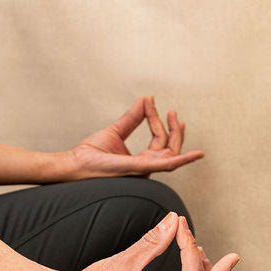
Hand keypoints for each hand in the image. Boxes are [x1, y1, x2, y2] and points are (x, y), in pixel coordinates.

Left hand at [68, 96, 204, 178]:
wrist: (75, 164)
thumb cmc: (91, 154)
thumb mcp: (115, 130)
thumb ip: (132, 117)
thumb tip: (146, 99)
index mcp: (142, 161)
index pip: (158, 140)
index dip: (157, 120)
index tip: (149, 102)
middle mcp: (146, 168)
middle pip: (170, 149)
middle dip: (175, 130)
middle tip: (172, 112)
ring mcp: (144, 171)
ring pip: (171, 155)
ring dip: (177, 136)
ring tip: (176, 118)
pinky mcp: (139, 169)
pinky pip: (166, 165)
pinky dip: (182, 160)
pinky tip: (195, 154)